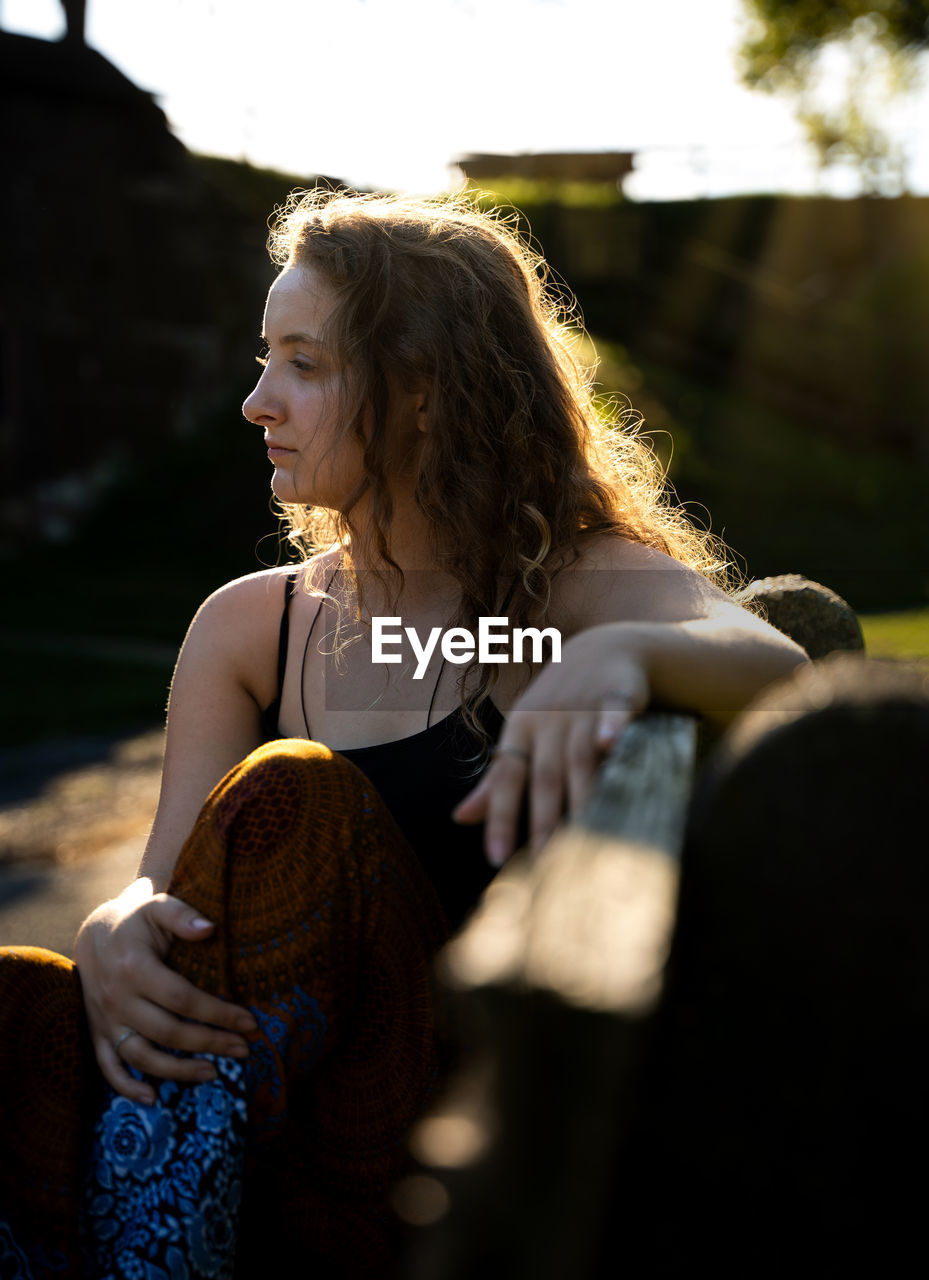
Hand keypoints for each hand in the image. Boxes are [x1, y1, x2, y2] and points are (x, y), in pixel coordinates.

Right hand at [74, 878, 256, 1104]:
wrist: (94, 933)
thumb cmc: (136, 920)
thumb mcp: (157, 907)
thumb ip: (182, 915)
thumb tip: (210, 928)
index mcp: (135, 967)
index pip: (183, 999)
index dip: (217, 1013)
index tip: (248, 1021)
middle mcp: (117, 998)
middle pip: (168, 1031)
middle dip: (209, 1043)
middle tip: (243, 1049)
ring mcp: (105, 1019)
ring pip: (141, 1056)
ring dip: (177, 1071)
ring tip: (213, 1073)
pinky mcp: (97, 1032)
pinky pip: (108, 1067)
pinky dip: (126, 1087)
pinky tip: (153, 1098)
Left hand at [453, 626, 649, 866]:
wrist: (603, 648)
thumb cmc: (556, 704)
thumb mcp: (523, 734)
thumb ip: (497, 779)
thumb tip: (460, 819)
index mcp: (520, 729)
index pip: (506, 778)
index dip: (501, 817)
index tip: (496, 857)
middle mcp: (549, 719)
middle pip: (545, 775)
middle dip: (545, 819)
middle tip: (547, 863)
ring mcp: (583, 706)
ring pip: (580, 756)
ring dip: (582, 793)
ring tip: (586, 835)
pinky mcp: (618, 694)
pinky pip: (614, 713)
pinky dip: (612, 727)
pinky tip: (611, 745)